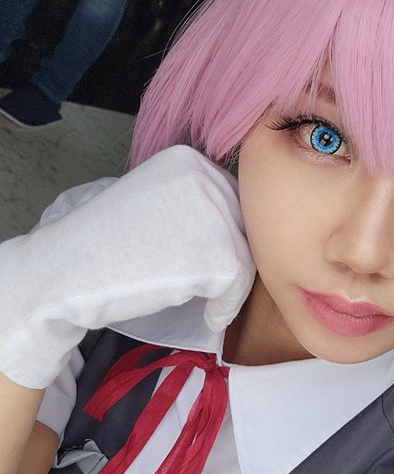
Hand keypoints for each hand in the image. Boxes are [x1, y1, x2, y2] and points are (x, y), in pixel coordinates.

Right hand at [0, 147, 254, 388]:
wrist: (67, 269)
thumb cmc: (97, 242)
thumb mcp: (144, 197)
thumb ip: (183, 198)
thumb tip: (224, 218)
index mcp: (186, 159)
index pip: (229, 198)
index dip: (221, 235)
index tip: (202, 262)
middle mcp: (205, 176)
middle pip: (242, 225)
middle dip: (228, 260)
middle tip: (208, 287)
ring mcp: (214, 213)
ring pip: (246, 255)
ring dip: (228, 285)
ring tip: (203, 300)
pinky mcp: (219, 254)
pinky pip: (239, 286)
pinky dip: (225, 307)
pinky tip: (207, 314)